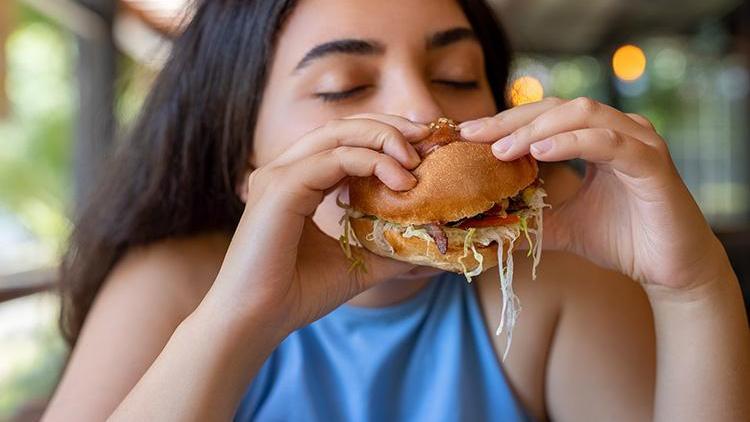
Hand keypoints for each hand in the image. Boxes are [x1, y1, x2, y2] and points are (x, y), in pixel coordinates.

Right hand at [202, 114, 429, 333]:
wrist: (256, 321)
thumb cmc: (298, 294)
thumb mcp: (358, 263)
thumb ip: (389, 248)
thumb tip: (431, 245)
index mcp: (298, 181)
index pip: (344, 141)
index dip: (385, 136)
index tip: (423, 147)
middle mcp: (286, 170)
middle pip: (343, 127)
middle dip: (390, 126)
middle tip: (428, 137)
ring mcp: (279, 176)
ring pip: (338, 134)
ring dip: (384, 139)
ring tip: (416, 160)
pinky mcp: (280, 188)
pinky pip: (334, 159)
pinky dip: (372, 162)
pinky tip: (400, 180)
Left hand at [459, 97, 731, 292]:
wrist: (671, 271)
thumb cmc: (622, 240)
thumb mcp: (564, 226)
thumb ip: (532, 218)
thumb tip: (487, 226)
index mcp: (597, 137)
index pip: (544, 117)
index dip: (505, 122)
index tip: (466, 134)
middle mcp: (618, 130)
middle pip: (557, 107)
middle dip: (512, 120)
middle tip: (474, 136)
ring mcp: (638, 142)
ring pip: (582, 115)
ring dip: (537, 130)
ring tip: (502, 150)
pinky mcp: (652, 163)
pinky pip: (609, 142)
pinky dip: (572, 142)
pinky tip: (539, 154)